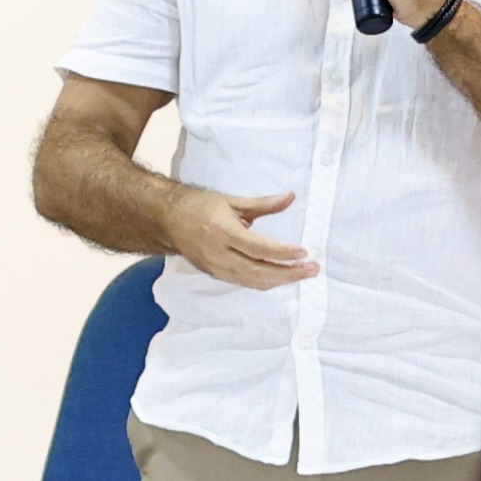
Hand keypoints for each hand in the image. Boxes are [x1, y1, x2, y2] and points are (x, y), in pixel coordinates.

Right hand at [168, 182, 319, 290]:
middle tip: (312, 269)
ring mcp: (216, 267)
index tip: (303, 252)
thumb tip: (290, 197)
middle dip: (288, 273)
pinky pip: (245, 283)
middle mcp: (218, 254)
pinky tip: (281, 277)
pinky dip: (265, 282)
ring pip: (253, 281)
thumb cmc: (200, 206)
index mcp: (222, 231)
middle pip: (258, 271)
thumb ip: (262, 204)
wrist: (168, 220)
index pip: (257, 248)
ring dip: (280, 280)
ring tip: (303, 274)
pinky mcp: (215, 274)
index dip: (281, 252)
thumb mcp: (231, 200)